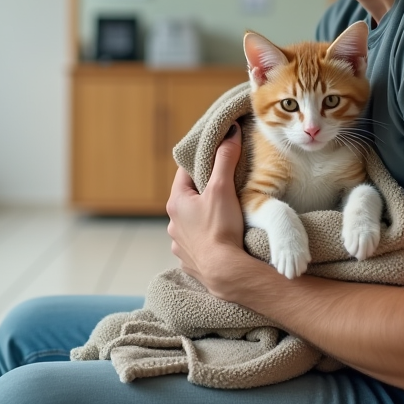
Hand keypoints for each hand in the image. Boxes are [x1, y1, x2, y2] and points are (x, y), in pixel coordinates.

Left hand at [166, 123, 246, 295]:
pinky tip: (218, 240)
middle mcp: (172, 223)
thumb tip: (230, 132)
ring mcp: (179, 243)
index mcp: (176, 202)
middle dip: (203, 192)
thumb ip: (225, 159)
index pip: (184, 174)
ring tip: (222, 216)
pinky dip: (204, 239)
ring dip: (202, 218)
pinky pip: (195, 244)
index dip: (199, 164)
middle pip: (187, 199)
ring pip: (190, 223)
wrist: (224, 271)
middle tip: (222, 187)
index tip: (212, 159)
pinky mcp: (189, 260)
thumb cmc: (220, 227)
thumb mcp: (223, 188)